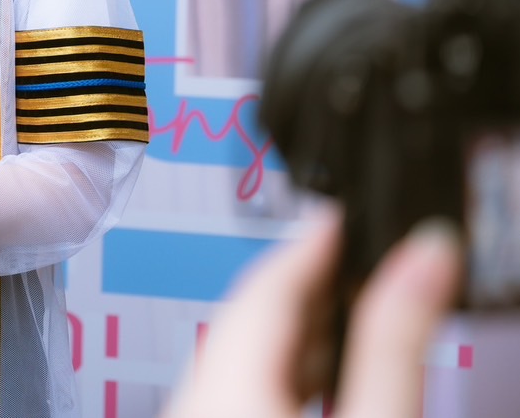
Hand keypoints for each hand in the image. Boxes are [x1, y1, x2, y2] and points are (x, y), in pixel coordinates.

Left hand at [162, 208, 461, 417]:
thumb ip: (393, 343)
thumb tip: (423, 255)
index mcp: (224, 386)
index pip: (265, 285)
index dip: (311, 242)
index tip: (341, 214)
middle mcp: (190, 401)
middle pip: (248, 315)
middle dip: (307, 283)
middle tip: (356, 254)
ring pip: (237, 352)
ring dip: (295, 328)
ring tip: (351, 308)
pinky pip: (231, 385)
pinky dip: (277, 366)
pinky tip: (317, 372)